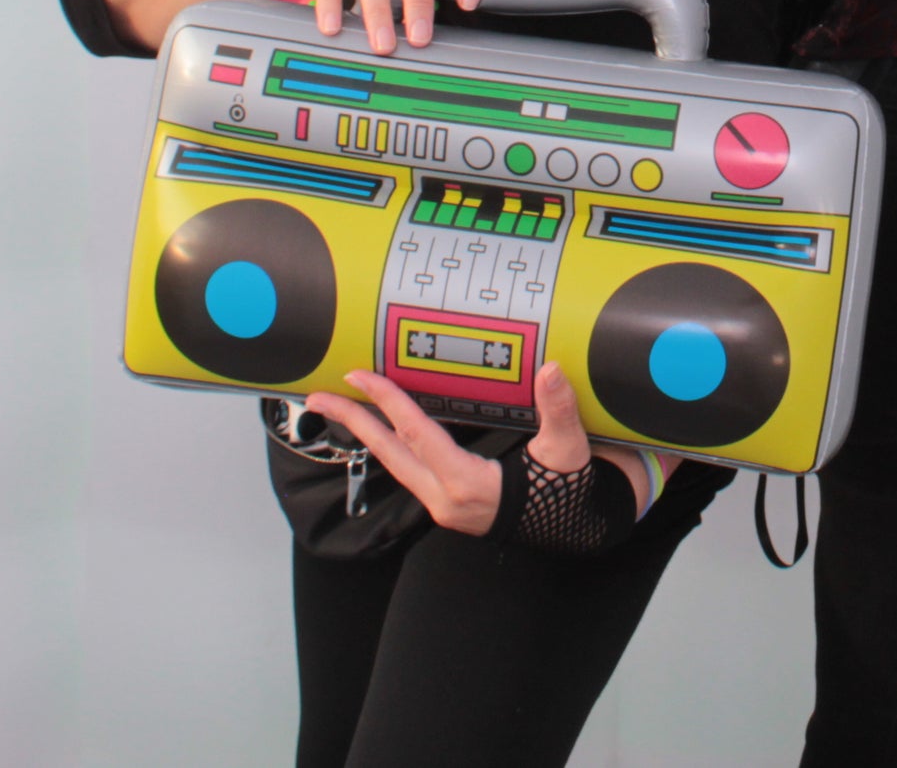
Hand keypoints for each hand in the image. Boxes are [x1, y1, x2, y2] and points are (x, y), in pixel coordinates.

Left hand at [299, 361, 598, 538]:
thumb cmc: (570, 489)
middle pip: (388, 454)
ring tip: (340, 407)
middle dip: (352, 423)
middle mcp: (446, 499)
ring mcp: (443, 504)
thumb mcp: (567, 448)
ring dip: (366, 434)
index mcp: (468, 485)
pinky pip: (408, 470)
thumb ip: (559, 409)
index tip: (361, 374)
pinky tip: (382, 429)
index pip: (416, 435)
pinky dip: (390, 444)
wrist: (578, 525)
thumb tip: (551, 370)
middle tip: (318, 396)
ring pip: (394, 464)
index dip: (388, 401)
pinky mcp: (447, 503)